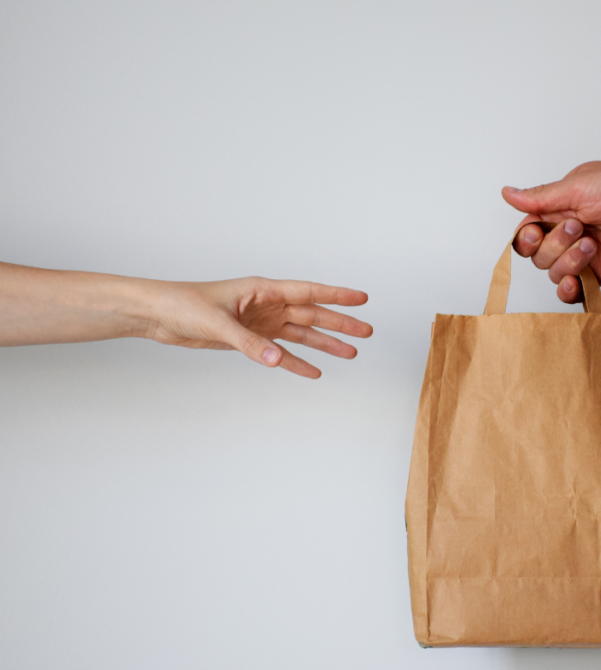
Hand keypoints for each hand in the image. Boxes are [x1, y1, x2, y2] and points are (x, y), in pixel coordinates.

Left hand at [143, 277, 371, 378]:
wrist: (159, 315)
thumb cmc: (183, 304)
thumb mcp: (218, 322)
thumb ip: (250, 343)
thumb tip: (277, 359)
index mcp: (263, 290)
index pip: (309, 292)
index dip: (337, 295)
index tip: (362, 298)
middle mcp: (267, 305)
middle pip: (312, 315)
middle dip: (340, 323)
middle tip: (366, 332)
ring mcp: (260, 323)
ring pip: (301, 335)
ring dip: (325, 344)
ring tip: (351, 353)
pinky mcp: (250, 340)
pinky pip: (281, 353)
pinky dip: (297, 363)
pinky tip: (314, 372)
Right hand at [502, 160, 600, 302]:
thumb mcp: (578, 185)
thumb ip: (541, 197)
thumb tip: (508, 193)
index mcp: (559, 210)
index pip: (527, 232)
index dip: (526, 238)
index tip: (537, 233)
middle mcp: (568, 234)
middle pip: (538, 256)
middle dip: (555, 246)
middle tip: (579, 228)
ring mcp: (583, 256)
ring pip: (554, 273)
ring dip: (568, 262)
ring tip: (592, 245)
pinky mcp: (600, 273)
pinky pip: (574, 291)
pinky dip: (569, 290)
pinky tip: (576, 281)